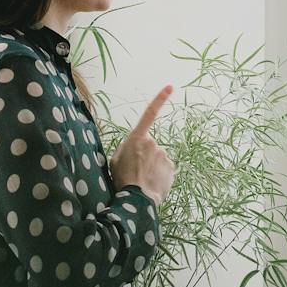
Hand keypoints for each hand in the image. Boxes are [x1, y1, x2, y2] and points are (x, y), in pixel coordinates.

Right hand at [112, 85, 176, 203]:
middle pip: (149, 147)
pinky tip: (151, 184)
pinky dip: (159, 175)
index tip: (171, 86)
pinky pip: (164, 169)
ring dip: (151, 167)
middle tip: (134, 171)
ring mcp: (164, 155)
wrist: (136, 199)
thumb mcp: (115, 160)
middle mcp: (153, 143)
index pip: (149, 114)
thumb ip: (125, 149)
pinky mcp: (171, 168)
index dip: (160, 99)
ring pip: (157, 159)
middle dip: (144, 156)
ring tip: (142, 179)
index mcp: (137, 138)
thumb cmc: (122, 179)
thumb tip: (133, 148)